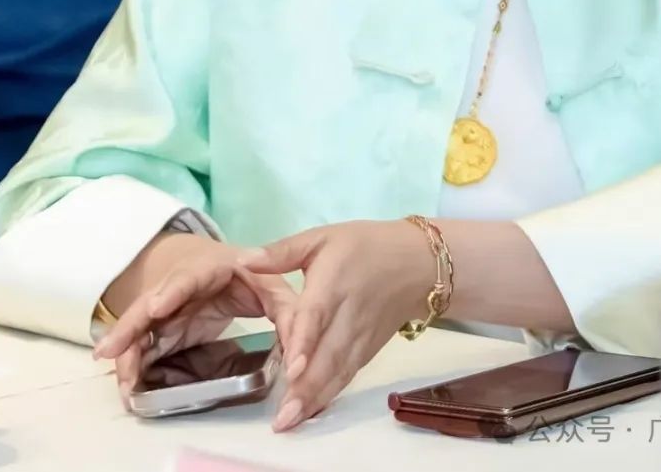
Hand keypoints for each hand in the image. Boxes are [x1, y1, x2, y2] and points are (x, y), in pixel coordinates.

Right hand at [94, 236, 296, 406]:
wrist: (224, 269)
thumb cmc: (251, 278)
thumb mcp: (272, 289)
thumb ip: (288, 312)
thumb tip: (303, 344)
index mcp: (211, 268)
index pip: (189, 275)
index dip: (173, 290)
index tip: (158, 306)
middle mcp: (181, 285)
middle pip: (152, 301)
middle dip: (132, 324)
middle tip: (111, 347)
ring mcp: (166, 307)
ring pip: (139, 325)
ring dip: (124, 348)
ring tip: (112, 371)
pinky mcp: (160, 329)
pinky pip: (141, 345)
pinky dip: (130, 363)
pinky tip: (124, 383)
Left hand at [239, 219, 433, 431]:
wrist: (417, 262)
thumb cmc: (363, 246)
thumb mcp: (322, 238)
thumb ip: (281, 252)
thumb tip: (243, 261)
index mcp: (333, 282)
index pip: (318, 315)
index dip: (306, 342)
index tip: (291, 369)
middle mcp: (349, 314)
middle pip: (328, 354)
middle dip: (306, 387)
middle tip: (281, 418)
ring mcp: (361, 337)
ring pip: (338, 371)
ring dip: (315, 398)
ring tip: (290, 422)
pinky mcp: (368, 351)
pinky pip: (348, 375)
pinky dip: (330, 395)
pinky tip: (312, 412)